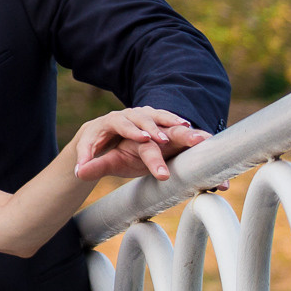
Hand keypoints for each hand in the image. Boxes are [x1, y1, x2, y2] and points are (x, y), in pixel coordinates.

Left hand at [74, 107, 209, 181]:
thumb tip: (77, 172)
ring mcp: (161, 124)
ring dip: (188, 132)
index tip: (146, 139)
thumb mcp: (102, 155)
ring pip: (175, 125)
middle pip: (153, 121)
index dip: (136, 131)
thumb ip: (93, 163)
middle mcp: (142, 118)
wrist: (125, 135)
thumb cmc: (114, 146)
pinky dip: (203, 142)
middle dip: (165, 129)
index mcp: (120, 121)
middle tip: (176, 137)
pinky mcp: (176, 133)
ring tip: (202, 139)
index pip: (127, 124)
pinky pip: (191, 136)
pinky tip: (213, 147)